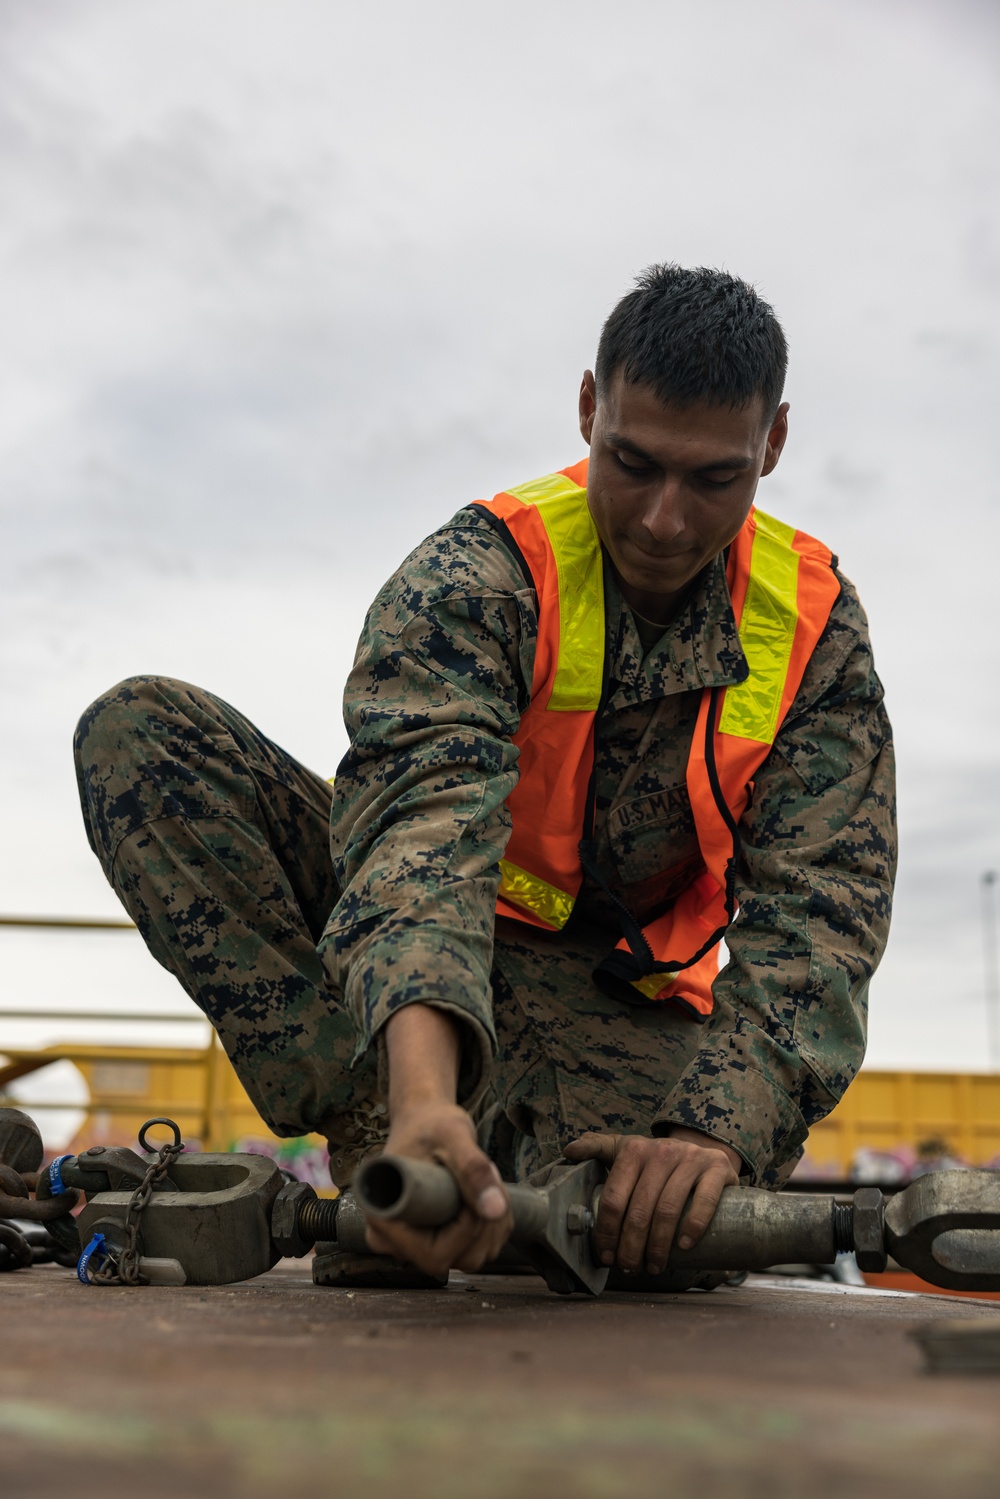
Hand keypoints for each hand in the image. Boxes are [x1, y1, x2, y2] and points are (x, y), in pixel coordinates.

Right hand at [361, 1004, 512, 1276]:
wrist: (425, 1120)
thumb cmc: (431, 1124)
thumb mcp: (453, 1136)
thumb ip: (474, 1168)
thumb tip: (496, 1210)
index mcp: (384, 1218)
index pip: (434, 1254)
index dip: (466, 1230)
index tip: (473, 1189)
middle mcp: (394, 1241)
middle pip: (456, 1260)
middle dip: (485, 1223)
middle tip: (491, 1178)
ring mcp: (415, 1245)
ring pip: (471, 1257)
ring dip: (493, 1223)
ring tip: (487, 1180)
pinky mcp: (436, 1241)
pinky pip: (475, 1250)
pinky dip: (493, 1225)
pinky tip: (486, 1193)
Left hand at [564, 1126, 740, 1275]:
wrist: (704, 1150)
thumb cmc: (657, 1160)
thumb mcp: (626, 1148)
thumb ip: (597, 1147)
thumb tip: (569, 1151)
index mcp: (633, 1150)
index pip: (614, 1198)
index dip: (607, 1232)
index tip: (606, 1256)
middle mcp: (661, 1152)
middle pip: (639, 1210)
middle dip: (631, 1246)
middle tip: (630, 1268)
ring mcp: (690, 1158)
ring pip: (668, 1210)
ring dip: (658, 1246)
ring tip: (654, 1266)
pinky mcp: (716, 1168)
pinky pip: (703, 1201)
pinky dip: (693, 1227)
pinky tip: (683, 1246)